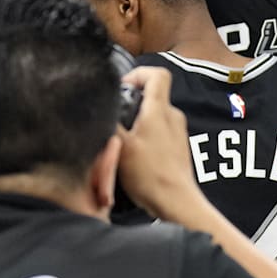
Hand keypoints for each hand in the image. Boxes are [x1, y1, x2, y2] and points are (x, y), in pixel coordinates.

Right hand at [116, 67, 198, 218]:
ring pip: (155, 115)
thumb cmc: (149, 174)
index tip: (121, 88)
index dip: (138, 74)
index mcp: (160, 110)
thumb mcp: (121, 146)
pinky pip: (160, 132)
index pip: (157, 74)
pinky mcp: (178, 148)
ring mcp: (178, 132)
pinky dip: (145, 137)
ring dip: (137, 122)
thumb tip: (98, 106)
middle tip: (114, 118)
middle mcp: (173, 116)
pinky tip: (133, 156)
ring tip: (120, 141)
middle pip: (153, 95)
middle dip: (132, 102)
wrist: (176, 203)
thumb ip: (109, 122)